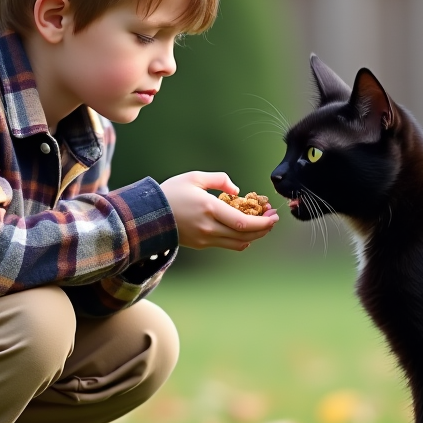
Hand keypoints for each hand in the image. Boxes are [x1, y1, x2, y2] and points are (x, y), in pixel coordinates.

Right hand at [160, 171, 277, 250]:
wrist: (149, 215)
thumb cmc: (171, 193)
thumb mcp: (194, 178)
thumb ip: (219, 180)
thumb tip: (237, 190)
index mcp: (209, 208)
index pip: (243, 222)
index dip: (262, 222)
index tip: (273, 215)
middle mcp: (209, 227)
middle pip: (245, 235)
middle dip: (264, 228)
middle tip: (273, 219)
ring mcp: (205, 238)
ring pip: (238, 243)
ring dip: (255, 235)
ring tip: (263, 224)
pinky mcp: (202, 244)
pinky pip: (227, 244)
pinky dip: (241, 239)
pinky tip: (245, 230)